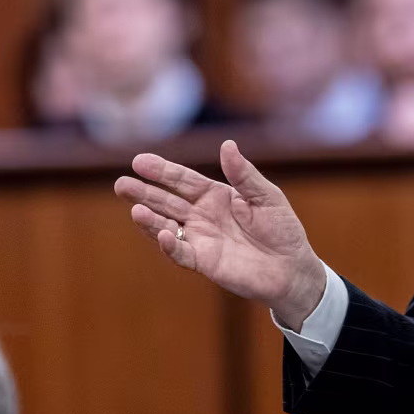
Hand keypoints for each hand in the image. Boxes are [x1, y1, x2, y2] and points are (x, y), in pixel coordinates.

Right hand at [114, 140, 326, 329]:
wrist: (292, 268)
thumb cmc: (282, 229)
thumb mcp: (266, 196)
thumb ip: (244, 174)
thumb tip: (227, 144)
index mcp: (215, 195)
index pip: (182, 180)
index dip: (161, 171)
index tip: (139, 161)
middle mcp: (202, 215)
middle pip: (166, 201)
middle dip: (143, 193)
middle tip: (121, 184)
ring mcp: (200, 239)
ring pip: (167, 226)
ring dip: (150, 219)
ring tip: (134, 210)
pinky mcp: (204, 262)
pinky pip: (181, 253)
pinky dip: (171, 245)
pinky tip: (164, 234)